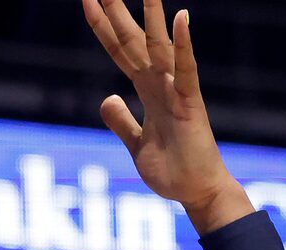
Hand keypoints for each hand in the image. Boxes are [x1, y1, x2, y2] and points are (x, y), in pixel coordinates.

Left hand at [82, 0, 252, 230]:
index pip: (119, 51)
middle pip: (133, 39)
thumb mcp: (137, 145)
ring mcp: (176, 92)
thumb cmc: (173, 172)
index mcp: (147, 91)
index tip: (87, 1)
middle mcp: (161, 84)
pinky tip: (181, 18)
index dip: (102, 27)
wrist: (198, 194)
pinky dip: (184, 45)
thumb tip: (107, 98)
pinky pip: (187, 70)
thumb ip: (121, 120)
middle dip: (116, 10)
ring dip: (151, 14)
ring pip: (159, 46)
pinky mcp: (191, 105)